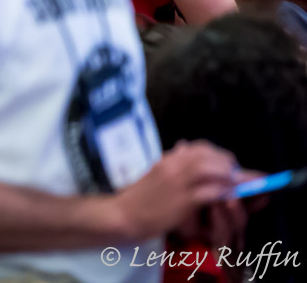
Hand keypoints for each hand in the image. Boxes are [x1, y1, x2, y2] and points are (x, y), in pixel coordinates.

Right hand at [111, 140, 237, 241]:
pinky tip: (228, 197)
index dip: (219, 155)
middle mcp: (173, 166)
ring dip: (228, 176)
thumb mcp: (156, 174)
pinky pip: (209, 192)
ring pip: (210, 170)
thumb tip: (184, 146)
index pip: (200, 147)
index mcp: (168, 159)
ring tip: (236, 186)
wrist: (124, 214)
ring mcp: (177, 182)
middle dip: (229, 164)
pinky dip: (222, 192)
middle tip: (237, 176)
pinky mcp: (182, 201)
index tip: (228, 165)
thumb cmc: (141, 197)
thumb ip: (172, 161)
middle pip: (208, 156)